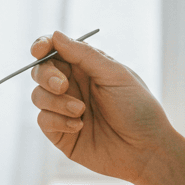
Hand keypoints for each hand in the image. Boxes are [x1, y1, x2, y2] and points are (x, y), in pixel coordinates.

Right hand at [29, 30, 177, 183]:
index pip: (56, 50)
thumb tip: (55, 35)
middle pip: (41, 71)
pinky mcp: (61, 133)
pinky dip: (58, 121)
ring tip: (81, 111)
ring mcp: (64, 110)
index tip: (38, 50)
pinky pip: (43, 120)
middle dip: (46, 75)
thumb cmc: (138, 108)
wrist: (146, 149)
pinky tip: (79, 126)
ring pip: (38, 96)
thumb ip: (84, 55)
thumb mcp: (115, 75)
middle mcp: (73, 86)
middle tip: (63, 85)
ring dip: (56, 101)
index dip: (42, 46)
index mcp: (87, 67)